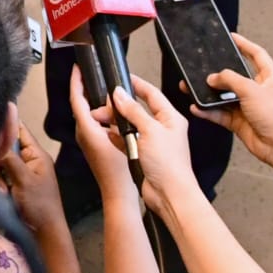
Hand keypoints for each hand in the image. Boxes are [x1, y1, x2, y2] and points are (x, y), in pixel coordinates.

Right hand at [0, 121, 69, 240]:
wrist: (43, 236)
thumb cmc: (39, 205)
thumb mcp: (24, 179)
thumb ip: (10, 157)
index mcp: (36, 155)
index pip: (19, 131)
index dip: (6, 125)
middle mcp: (27, 162)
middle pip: (4, 150)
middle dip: (0, 163)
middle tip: (2, 174)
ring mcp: (19, 175)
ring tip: (6, 193)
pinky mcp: (13, 188)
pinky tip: (4, 198)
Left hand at [70, 65, 135, 203]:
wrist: (118, 194)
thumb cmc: (119, 172)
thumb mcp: (121, 136)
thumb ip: (115, 115)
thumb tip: (112, 99)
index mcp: (86, 129)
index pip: (75, 99)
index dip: (76, 81)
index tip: (77, 68)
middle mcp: (82, 133)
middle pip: (81, 104)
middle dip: (87, 89)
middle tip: (95, 76)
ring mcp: (86, 140)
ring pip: (89, 114)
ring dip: (96, 103)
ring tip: (108, 94)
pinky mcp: (92, 145)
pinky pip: (94, 123)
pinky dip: (101, 115)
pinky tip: (113, 114)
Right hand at [111, 76, 197, 216]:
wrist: (170, 195)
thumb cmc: (168, 164)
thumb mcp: (150, 130)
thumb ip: (133, 110)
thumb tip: (119, 93)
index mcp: (170, 118)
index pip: (152, 93)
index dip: (137, 83)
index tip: (122, 76)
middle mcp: (162, 128)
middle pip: (138, 109)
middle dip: (120, 105)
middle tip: (104, 101)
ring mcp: (152, 142)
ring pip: (130, 125)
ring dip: (116, 121)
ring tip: (101, 117)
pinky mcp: (143, 155)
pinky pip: (127, 141)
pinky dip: (117, 137)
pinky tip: (107, 134)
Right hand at [192, 32, 272, 166]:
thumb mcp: (252, 90)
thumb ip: (230, 80)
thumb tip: (213, 78)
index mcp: (270, 78)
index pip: (256, 54)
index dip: (244, 44)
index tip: (231, 37)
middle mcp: (258, 90)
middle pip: (235, 75)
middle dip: (218, 72)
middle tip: (203, 64)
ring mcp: (248, 106)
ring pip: (223, 95)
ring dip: (208, 93)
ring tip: (192, 86)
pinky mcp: (239, 121)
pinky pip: (219, 113)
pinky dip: (207, 111)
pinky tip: (197, 107)